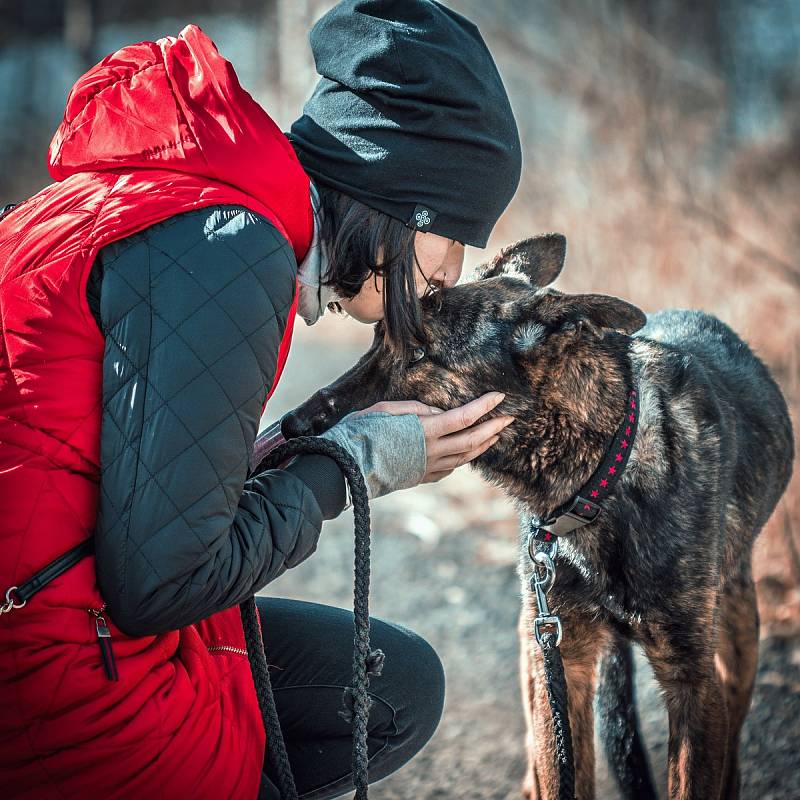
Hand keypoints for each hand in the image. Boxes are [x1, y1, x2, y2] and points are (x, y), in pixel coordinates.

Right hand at [353, 392, 512, 484]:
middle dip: (493, 428)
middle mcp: (431, 451)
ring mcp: (428, 468)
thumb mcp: (387, 410)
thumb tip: (439, 413)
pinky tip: (468, 452)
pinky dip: (463, 459)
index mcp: (424, 431)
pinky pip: (450, 468)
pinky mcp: (421, 477)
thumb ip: (416, 409)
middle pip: (472, 440)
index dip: (483, 406)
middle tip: (509, 418)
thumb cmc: (361, 432)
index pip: (463, 417)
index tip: (499, 396)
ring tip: (496, 434)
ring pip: (465, 457)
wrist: (345, 468)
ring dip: (483, 444)